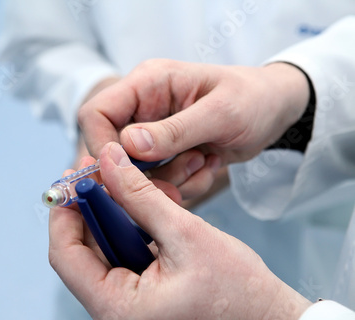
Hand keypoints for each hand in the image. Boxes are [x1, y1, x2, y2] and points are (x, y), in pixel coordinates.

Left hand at [49, 143, 310, 319]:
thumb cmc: (240, 293)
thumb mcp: (185, 235)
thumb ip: (140, 195)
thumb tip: (109, 161)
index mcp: (118, 310)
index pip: (66, 256)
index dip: (65, 212)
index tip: (72, 177)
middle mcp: (115, 317)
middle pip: (83, 253)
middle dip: (93, 208)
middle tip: (104, 170)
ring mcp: (128, 313)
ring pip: (104, 255)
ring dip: (115, 218)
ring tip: (131, 186)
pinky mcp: (142, 305)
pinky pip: (123, 264)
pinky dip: (131, 235)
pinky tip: (146, 212)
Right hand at [78, 60, 309, 199]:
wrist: (274, 111)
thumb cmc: (253, 99)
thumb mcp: (220, 113)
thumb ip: (175, 130)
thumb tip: (128, 146)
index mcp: (148, 83)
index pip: (97, 114)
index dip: (102, 147)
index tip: (127, 173)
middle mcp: (143, 109)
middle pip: (113, 151)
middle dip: (146, 173)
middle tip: (182, 176)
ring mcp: (153, 134)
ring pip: (137, 174)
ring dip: (170, 179)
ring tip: (204, 161)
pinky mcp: (165, 154)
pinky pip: (160, 182)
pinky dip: (183, 184)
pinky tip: (208, 165)